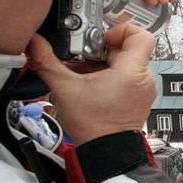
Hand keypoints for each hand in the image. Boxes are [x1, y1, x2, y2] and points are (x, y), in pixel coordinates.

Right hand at [27, 25, 155, 145]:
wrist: (107, 152)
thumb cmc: (95, 126)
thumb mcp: (65, 88)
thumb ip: (48, 61)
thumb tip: (38, 46)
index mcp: (133, 72)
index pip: (141, 35)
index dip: (120, 30)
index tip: (102, 38)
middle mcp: (144, 80)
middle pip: (127, 50)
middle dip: (102, 52)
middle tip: (83, 60)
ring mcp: (144, 91)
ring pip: (127, 65)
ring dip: (105, 66)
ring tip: (86, 76)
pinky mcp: (140, 100)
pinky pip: (129, 80)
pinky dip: (112, 78)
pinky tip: (93, 86)